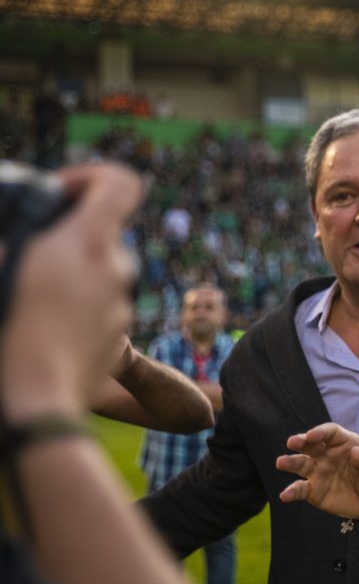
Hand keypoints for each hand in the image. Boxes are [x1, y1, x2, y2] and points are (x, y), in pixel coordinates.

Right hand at [1, 163, 142, 422]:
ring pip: (97, 272)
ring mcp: (120, 305)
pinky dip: (73, 307)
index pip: (121, 183)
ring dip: (67, 274)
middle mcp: (116, 268)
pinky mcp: (116, 338)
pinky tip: (38, 326)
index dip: (91, 177)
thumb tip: (14, 237)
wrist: (36, 406)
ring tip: (24, 294)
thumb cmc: (8, 334)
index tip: (58, 193)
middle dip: (65, 235)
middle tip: (24, 252)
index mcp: (90, 243)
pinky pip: (96, 307)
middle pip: (101, 231)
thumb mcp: (1, 268)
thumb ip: (14, 240)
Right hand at [276, 423, 358, 517]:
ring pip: (301, 464)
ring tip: (281, 462)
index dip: (320, 432)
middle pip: (311, 445)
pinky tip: (285, 496)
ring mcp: (319, 472)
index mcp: (344, 444)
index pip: (330, 433)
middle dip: (301, 442)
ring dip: (290, 462)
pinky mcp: (314, 491)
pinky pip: (300, 489)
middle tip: (292, 442)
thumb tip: (355, 452)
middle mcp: (328, 455)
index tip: (311, 435)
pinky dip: (292, 492)